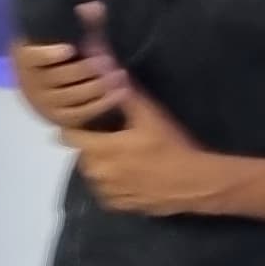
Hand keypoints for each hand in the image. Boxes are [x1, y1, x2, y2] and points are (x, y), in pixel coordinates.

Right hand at [10, 0, 130, 133]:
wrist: (48, 82)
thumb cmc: (60, 51)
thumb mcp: (65, 34)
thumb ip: (81, 21)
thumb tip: (96, 6)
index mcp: (24, 57)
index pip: (32, 57)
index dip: (49, 55)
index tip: (70, 48)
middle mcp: (29, 83)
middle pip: (57, 78)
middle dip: (84, 69)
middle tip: (108, 60)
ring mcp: (43, 104)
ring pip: (71, 97)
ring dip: (98, 87)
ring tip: (120, 75)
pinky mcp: (59, 119)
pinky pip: (81, 114)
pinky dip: (103, 103)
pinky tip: (121, 92)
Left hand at [66, 79, 235, 217]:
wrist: (197, 184)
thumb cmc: (171, 145)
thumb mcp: (148, 114)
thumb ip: (122, 89)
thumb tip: (100, 58)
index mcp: (98, 149)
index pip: (67, 134)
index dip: (77, 124)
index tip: (92, 118)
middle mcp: (96, 174)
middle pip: (82, 152)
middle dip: (93, 142)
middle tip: (116, 134)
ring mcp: (107, 193)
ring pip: (94, 172)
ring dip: (103, 163)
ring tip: (127, 154)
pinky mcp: (119, 206)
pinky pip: (107, 190)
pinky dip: (115, 181)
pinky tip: (134, 172)